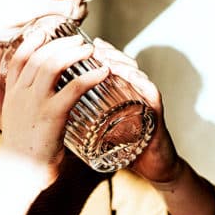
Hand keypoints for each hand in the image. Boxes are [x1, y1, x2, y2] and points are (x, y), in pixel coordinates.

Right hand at [0, 31, 109, 188]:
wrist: (18, 176)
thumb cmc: (24, 155)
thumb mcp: (19, 124)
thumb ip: (28, 109)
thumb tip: (45, 103)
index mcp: (11, 96)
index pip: (19, 59)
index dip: (32, 42)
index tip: (46, 32)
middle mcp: (20, 95)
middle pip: (40, 56)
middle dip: (61, 43)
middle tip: (80, 40)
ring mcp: (34, 104)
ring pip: (53, 65)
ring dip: (74, 53)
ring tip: (91, 50)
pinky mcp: (51, 116)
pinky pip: (73, 88)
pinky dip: (90, 77)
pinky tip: (103, 72)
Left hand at [92, 39, 182, 182]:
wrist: (153, 169)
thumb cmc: (128, 150)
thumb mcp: (103, 132)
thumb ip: (87, 121)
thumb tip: (58, 117)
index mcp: (123, 95)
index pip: (112, 67)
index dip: (100, 54)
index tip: (82, 45)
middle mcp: (137, 93)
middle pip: (124, 65)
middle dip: (109, 53)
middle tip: (93, 46)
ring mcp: (147, 101)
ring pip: (137, 74)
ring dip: (122, 63)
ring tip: (106, 57)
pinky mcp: (157, 114)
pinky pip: (151, 93)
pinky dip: (141, 82)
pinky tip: (130, 75)